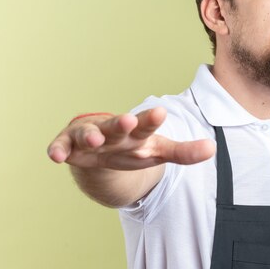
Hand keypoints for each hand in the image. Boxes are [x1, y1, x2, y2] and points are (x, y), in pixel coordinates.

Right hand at [47, 107, 215, 169]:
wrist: (100, 149)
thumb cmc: (132, 147)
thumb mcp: (158, 151)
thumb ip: (184, 152)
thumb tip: (213, 148)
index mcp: (137, 133)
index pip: (147, 125)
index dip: (152, 120)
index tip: (161, 112)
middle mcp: (114, 132)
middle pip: (118, 126)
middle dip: (122, 124)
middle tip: (127, 120)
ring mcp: (91, 137)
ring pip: (90, 135)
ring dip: (91, 137)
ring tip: (95, 141)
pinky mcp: (70, 146)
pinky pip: (63, 146)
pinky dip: (59, 149)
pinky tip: (56, 156)